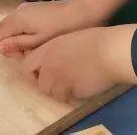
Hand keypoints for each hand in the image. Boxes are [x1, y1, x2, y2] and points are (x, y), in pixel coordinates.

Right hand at [0, 0, 101, 55]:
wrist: (81, 11)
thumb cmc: (60, 30)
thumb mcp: (38, 42)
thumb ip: (17, 45)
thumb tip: (0, 48)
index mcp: (16, 20)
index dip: (6, 49)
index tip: (23, 54)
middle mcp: (17, 11)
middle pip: (3, 31)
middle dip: (13, 44)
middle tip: (32, 51)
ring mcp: (25, 8)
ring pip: (12, 27)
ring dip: (20, 38)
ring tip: (39, 45)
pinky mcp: (33, 8)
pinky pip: (21, 22)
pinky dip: (26, 31)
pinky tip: (43, 36)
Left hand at [19, 25, 136, 103]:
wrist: (109, 52)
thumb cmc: (93, 40)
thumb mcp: (66, 40)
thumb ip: (54, 51)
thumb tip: (52, 61)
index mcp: (46, 50)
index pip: (27, 67)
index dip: (34, 72)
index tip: (43, 72)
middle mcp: (49, 67)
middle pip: (41, 85)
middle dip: (49, 85)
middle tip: (61, 81)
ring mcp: (61, 81)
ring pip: (55, 95)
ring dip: (62, 91)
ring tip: (74, 83)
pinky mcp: (73, 92)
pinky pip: (70, 97)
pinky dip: (75, 94)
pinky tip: (84, 85)